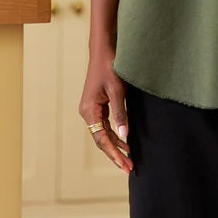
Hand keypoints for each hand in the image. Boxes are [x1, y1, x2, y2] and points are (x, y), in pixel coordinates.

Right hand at [78, 48, 133, 174]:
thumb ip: (120, 113)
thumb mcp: (117, 90)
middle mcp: (88, 112)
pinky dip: (115, 133)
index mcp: (89, 110)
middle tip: (129, 168)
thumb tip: (124, 134)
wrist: (104, 50)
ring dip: (116, 145)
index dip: (114, 153)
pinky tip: (125, 140)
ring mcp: (92, 109)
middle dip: (115, 154)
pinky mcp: (98, 104)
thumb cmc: (110, 67)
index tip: (125, 164)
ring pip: (104, 133)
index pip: (101, 139)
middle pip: (101, 139)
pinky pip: (105, 124)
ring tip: (129, 158)